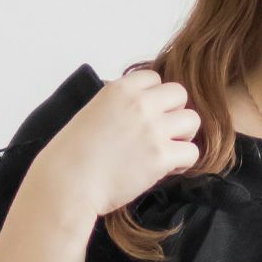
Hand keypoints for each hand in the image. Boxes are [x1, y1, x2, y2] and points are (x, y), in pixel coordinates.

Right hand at [31, 66, 202, 218]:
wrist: (69, 182)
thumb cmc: (74, 155)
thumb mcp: (92, 112)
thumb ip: (118, 106)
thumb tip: (136, 112)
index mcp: (120, 89)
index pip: (155, 79)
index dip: (155, 99)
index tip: (147, 117)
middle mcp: (140, 104)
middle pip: (180, 95)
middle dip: (175, 113)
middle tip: (163, 134)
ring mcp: (152, 129)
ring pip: (192, 120)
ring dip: (184, 136)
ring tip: (168, 151)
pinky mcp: (160, 157)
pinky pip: (192, 152)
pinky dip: (184, 162)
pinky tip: (168, 168)